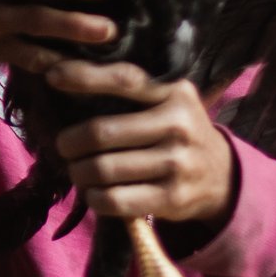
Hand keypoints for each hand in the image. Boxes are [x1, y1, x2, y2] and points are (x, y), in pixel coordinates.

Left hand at [47, 60, 235, 224]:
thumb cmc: (179, 131)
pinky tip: (93, 193)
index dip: (85, 77)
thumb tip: (69, 79)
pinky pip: (115, 200)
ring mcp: (177, 164)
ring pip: (103, 169)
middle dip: (70, 142)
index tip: (52, 76)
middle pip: (102, 132)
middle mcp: (178, 125)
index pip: (125, 80)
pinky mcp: (172, 198)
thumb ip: (135, 90)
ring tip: (77, 171)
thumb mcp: (170, 100)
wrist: (222, 177)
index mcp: (175, 93)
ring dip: (79, 173)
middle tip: (64, 147)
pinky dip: (94, 198)